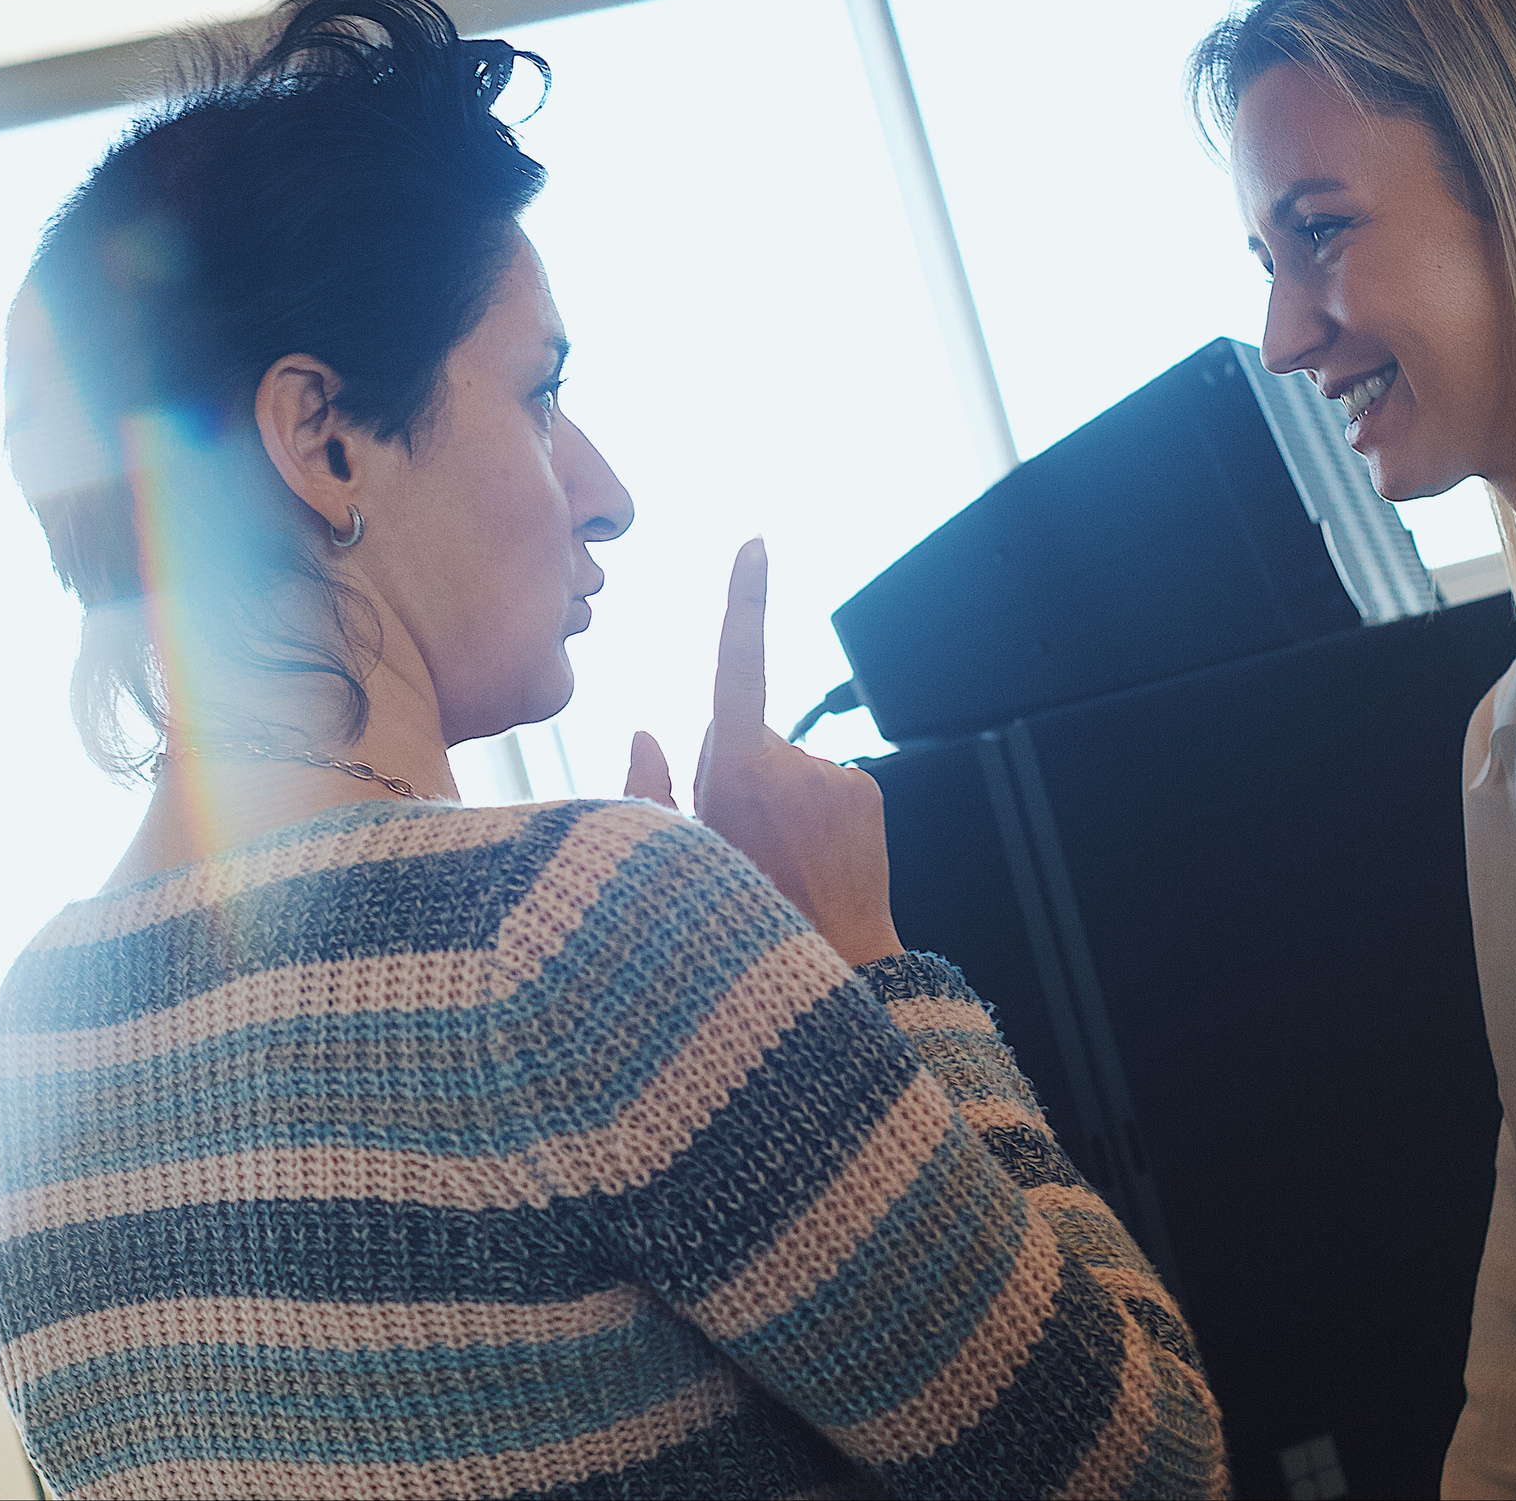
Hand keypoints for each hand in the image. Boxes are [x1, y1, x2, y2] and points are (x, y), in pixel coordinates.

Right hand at [623, 539, 903, 967]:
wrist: (833, 968)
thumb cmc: (736, 927)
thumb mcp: (675, 860)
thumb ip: (650, 789)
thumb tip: (648, 728)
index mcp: (737, 773)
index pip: (739, 666)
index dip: (746, 602)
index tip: (757, 546)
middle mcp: (793, 762)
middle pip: (749, 733)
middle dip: (739, 767)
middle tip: (739, 839)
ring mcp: (837, 775)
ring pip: (789, 763)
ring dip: (780, 796)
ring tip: (780, 860)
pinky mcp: (868, 789)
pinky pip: (827, 781)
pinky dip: (817, 809)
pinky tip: (814, 858)